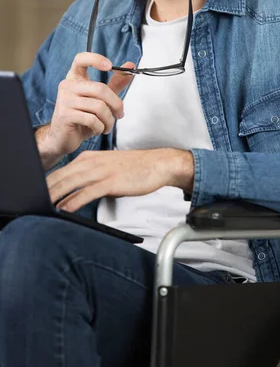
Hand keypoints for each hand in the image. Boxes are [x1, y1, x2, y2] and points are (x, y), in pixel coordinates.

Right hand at [37, 53, 133, 167]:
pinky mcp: (65, 115)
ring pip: (99, 106)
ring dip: (109, 120)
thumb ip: (115, 83)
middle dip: (116, 104)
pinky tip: (97, 130)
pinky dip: (100, 127)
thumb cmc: (82, 117)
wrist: (63, 138)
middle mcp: (67, 86)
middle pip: (100, 89)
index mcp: (75, 78)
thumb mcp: (100, 99)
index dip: (95, 59)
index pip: (80, 59)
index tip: (110, 66)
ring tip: (107, 126)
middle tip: (120, 114)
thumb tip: (131, 66)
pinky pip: (92, 119)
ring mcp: (64, 100)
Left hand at [47, 149, 193, 211]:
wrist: (158, 164)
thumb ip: (90, 175)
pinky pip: (87, 192)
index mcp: (90, 157)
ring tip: (41, 205)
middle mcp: (93, 162)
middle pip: (62, 176)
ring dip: (54, 195)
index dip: (47, 182)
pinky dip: (73, 201)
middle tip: (33, 200)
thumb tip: (73, 191)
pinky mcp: (111, 181)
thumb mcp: (108, 167)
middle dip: (45, 189)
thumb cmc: (135, 168)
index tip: (37, 194)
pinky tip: (65, 209)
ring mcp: (102, 171)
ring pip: (71, 182)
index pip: (62, 170)